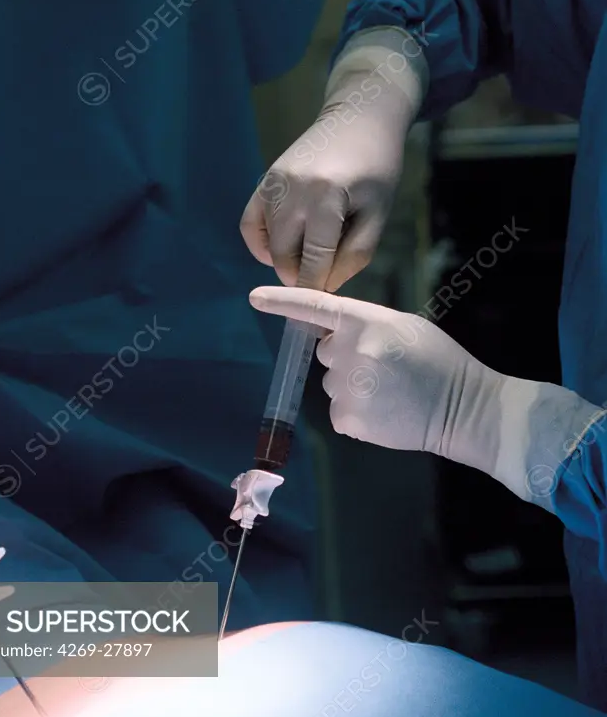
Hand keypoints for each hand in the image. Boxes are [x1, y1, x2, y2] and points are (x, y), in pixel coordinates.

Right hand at [240, 99, 403, 291]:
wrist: (358, 118)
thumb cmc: (377, 168)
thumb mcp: (378, 214)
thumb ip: (355, 254)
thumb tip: (325, 285)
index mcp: (326, 198)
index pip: (314, 260)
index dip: (318, 287)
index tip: (323, 304)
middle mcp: (292, 190)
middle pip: (284, 257)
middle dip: (300, 277)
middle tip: (319, 279)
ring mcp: (273, 184)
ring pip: (268, 244)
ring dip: (285, 260)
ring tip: (309, 255)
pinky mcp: (264, 181)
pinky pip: (249, 225)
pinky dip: (261, 244)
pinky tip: (281, 247)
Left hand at [249, 286, 603, 507]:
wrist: (463, 408)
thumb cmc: (437, 361)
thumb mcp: (402, 326)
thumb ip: (364, 324)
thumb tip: (331, 333)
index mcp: (365, 321)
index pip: (314, 307)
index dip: (281, 301)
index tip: (254, 297)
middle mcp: (349, 351)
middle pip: (325, 351)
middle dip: (346, 356)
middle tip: (384, 367)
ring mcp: (347, 387)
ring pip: (332, 383)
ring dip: (352, 386)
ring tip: (390, 391)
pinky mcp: (348, 419)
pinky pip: (339, 411)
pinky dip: (356, 413)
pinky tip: (385, 411)